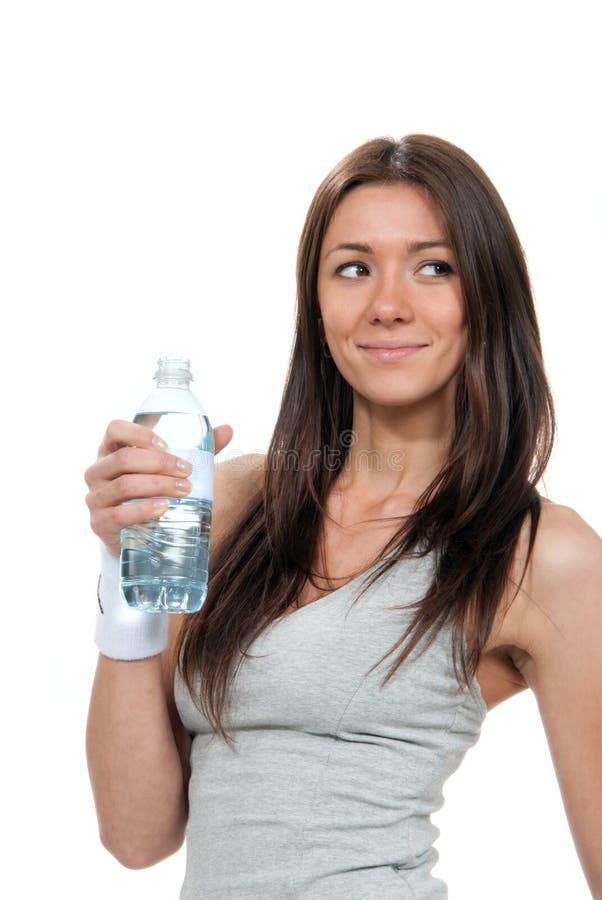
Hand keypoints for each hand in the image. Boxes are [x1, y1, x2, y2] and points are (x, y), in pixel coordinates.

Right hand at [84, 419, 233, 557]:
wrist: (139, 534)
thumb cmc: (154, 491)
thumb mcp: (172, 468)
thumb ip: (200, 449)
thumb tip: (228, 429)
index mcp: (111, 450)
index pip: (115, 429)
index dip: (140, 434)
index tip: (167, 444)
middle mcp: (98, 471)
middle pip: (124, 458)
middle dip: (160, 463)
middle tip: (188, 471)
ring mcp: (96, 498)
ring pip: (124, 485)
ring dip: (158, 485)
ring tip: (185, 490)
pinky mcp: (100, 523)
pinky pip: (120, 514)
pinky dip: (144, 509)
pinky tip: (165, 508)